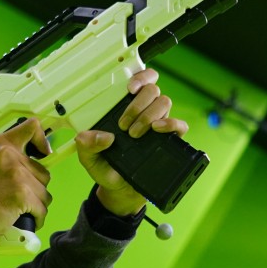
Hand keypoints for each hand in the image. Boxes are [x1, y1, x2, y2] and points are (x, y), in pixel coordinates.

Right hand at [0, 118, 52, 253]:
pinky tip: (25, 220)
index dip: (42, 140)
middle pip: (44, 173)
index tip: (44, 153)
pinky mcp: (22, 193)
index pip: (32, 127)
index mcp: (1, 145)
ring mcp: (16, 174)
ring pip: (45, 193)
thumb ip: (9, 158)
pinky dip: (37, 218)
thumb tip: (36, 160)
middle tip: (18, 198)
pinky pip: (42, 209)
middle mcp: (9, 155)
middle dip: (36, 189)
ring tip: (17, 209)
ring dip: (36, 205)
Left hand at [74, 68, 188, 215]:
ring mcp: (158, 124)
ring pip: (164, 102)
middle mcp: (144, 112)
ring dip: (149, 114)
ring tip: (134, 133)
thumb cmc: (107, 168)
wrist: (121, 190)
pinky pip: (179, 125)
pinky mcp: (170, 140)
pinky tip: (156, 130)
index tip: (129, 88)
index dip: (139, 76)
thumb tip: (99, 136)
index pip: (139, 81)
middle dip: (137, 104)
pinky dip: (170, 124)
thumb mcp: (89, 158)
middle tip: (124, 125)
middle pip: (152, 89)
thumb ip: (86, 145)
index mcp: (125, 108)